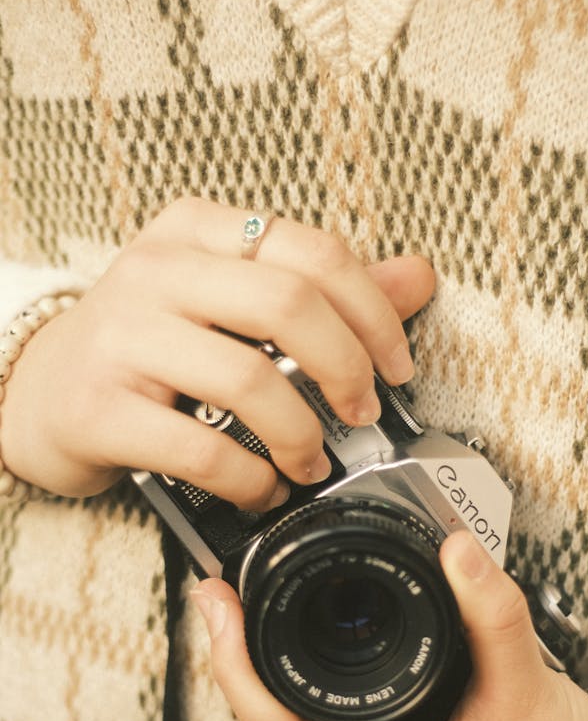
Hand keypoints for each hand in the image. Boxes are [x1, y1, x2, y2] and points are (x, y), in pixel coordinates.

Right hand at [0, 198, 434, 503]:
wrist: (38, 391)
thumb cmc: (149, 344)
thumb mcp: (228, 299)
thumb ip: (322, 290)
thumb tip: (417, 276)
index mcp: (197, 231)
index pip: (312, 251)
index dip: (374, 314)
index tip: (395, 368)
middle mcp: (155, 271)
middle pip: (289, 304)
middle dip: (347, 369)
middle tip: (362, 413)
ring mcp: (122, 338)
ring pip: (249, 378)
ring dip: (302, 435)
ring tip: (311, 462)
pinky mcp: (100, 408)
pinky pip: (201, 448)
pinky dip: (251, 479)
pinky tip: (264, 489)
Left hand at [196, 529, 587, 720]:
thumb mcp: (524, 684)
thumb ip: (489, 611)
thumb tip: (454, 548)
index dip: (235, 664)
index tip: (215, 606)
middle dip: (241, 666)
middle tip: (222, 597)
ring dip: (267, 685)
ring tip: (243, 620)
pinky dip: (301, 705)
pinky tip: (290, 663)